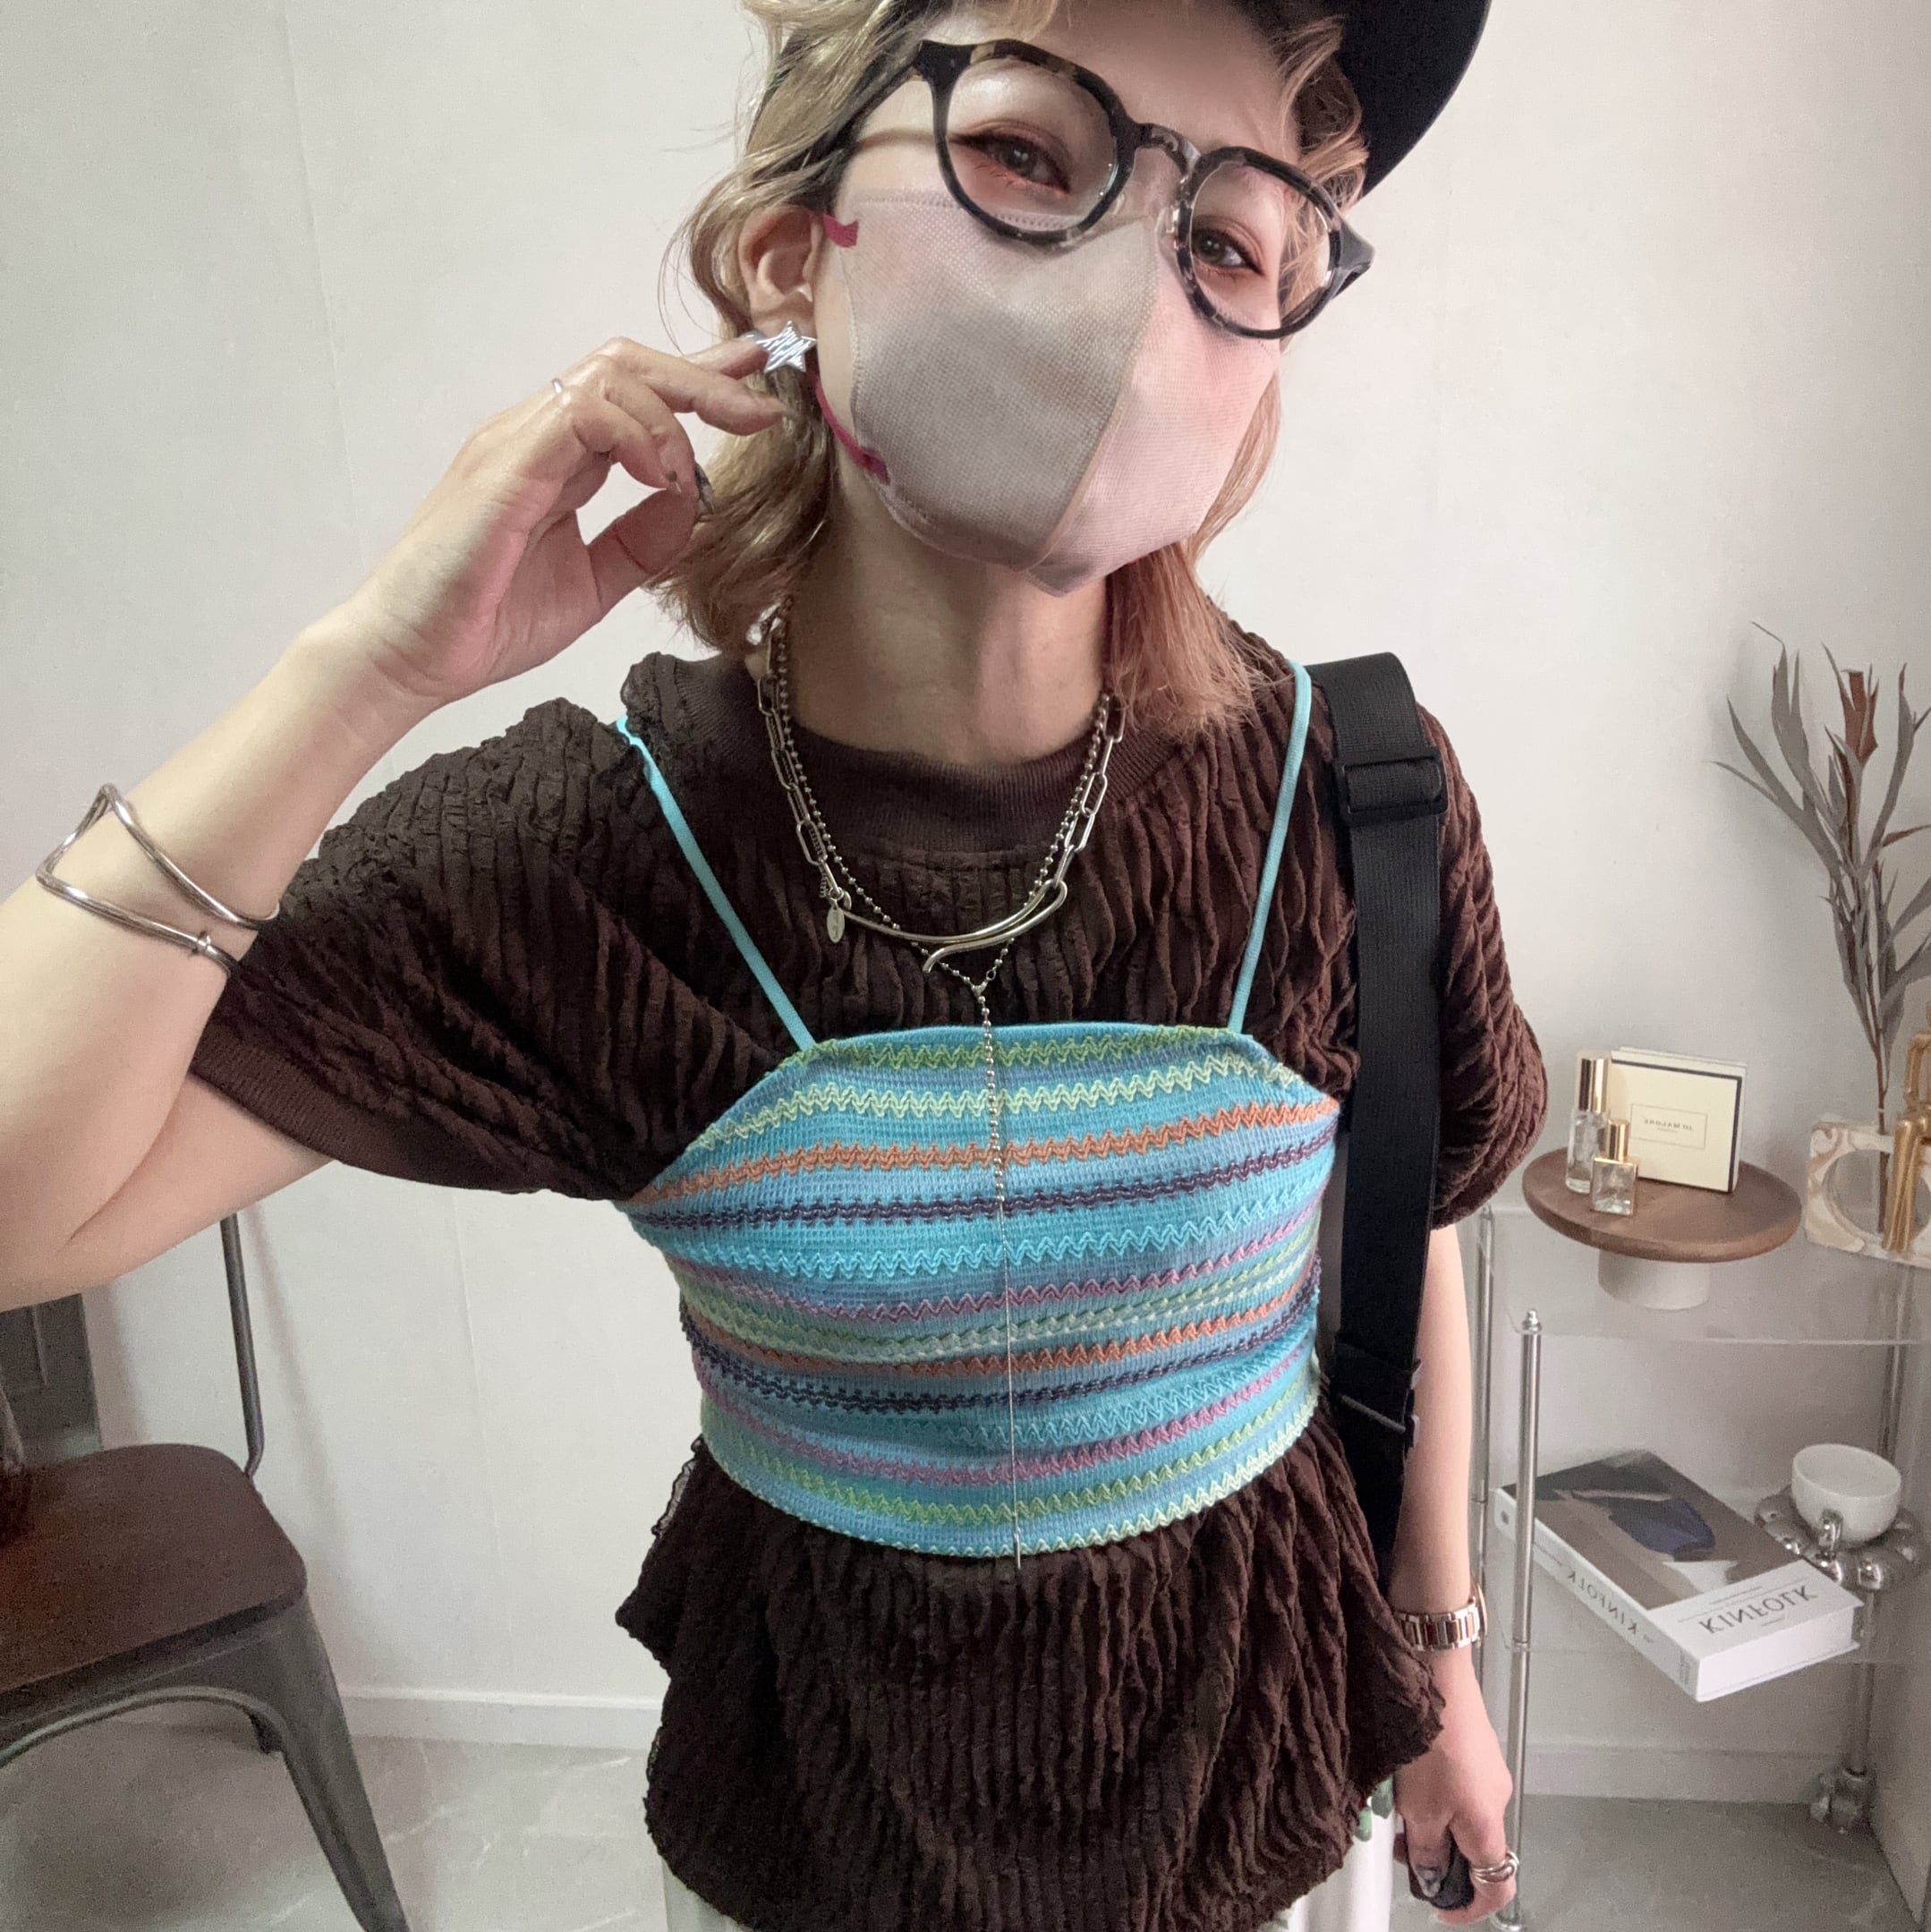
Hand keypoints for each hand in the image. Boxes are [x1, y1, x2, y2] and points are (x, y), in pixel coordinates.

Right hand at [333, 335, 784, 710]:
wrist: (412, 657)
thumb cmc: (485, 620)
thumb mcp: (592, 584)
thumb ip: (640, 543)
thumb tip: (690, 504)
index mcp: (558, 459)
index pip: (632, 393)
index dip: (697, 380)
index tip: (754, 386)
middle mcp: (537, 437)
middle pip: (627, 364)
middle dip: (702, 378)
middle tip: (758, 411)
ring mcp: (517, 444)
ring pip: (609, 375)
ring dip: (673, 410)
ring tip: (696, 466)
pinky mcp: (505, 466)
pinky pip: (582, 416)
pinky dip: (636, 435)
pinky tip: (659, 477)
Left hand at [1392, 1650, 1515, 1924]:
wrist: (1434, 1671)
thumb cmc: (1429, 1738)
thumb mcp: (1417, 1809)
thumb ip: (1426, 1851)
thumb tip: (1433, 1877)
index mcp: (1488, 1826)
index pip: (1497, 1887)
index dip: (1470, 1908)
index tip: (1441, 1910)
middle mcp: (1496, 1801)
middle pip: (1475, 1852)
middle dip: (1439, 1859)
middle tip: (1401, 1850)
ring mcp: (1488, 1772)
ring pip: (1462, 1818)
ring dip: (1432, 1824)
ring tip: (1395, 1807)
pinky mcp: (1475, 1749)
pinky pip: (1458, 1789)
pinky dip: (1434, 1796)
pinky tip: (1405, 1779)